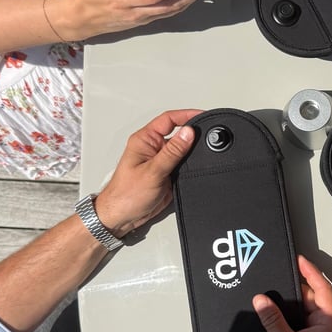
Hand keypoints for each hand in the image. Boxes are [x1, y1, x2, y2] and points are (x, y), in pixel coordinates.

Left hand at [95, 109, 201, 236]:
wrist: (123, 216)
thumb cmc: (126, 195)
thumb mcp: (152, 171)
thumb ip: (172, 152)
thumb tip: (188, 133)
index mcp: (145, 140)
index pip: (169, 120)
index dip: (187, 115)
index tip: (202, 116)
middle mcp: (153, 148)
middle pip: (178, 132)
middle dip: (193, 132)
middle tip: (208, 134)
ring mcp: (161, 161)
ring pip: (183, 149)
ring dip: (193, 151)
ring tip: (204, 151)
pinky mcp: (167, 173)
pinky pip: (183, 164)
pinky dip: (192, 164)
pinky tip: (196, 167)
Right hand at [253, 256, 331, 331]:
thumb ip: (272, 319)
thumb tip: (262, 299)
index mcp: (331, 320)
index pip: (322, 287)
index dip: (310, 271)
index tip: (299, 259)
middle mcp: (331, 323)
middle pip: (315, 295)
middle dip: (299, 283)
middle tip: (284, 269)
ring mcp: (324, 330)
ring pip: (309, 306)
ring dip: (296, 297)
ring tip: (279, 286)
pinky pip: (306, 316)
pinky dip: (295, 310)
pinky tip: (281, 308)